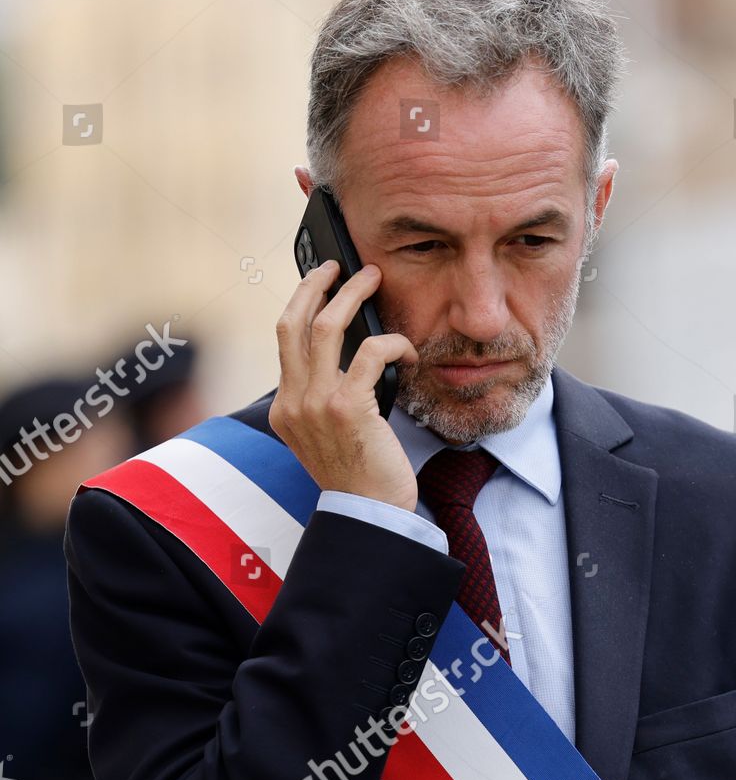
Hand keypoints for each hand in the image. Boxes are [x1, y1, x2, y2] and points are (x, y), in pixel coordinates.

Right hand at [269, 260, 419, 510]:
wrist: (369, 515)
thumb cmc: (361, 476)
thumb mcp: (330, 435)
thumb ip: (328, 399)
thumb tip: (354, 356)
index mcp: (285, 408)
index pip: (284, 340)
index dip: (301, 303)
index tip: (318, 283)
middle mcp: (292, 402)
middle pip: (293, 322)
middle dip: (316, 284)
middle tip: (339, 265)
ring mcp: (315, 404)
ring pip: (326, 327)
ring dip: (351, 295)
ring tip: (373, 279)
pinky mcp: (346, 408)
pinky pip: (368, 353)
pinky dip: (393, 344)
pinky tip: (409, 352)